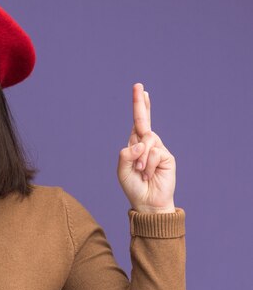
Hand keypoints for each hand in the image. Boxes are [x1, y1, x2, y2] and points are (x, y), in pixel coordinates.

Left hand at [117, 83, 175, 213]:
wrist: (148, 202)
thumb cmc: (134, 187)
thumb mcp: (122, 171)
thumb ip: (126, 155)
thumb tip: (140, 141)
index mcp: (134, 145)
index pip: (137, 123)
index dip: (139, 106)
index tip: (141, 89)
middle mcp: (146, 144)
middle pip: (144, 120)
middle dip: (140, 103)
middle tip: (139, 86)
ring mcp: (158, 149)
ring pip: (146, 141)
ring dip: (141, 159)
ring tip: (142, 173)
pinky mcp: (167, 156)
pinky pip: (154, 153)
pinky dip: (148, 165)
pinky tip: (150, 174)